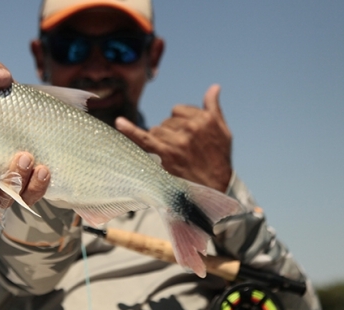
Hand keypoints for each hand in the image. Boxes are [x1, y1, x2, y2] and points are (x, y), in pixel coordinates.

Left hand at [116, 84, 232, 191]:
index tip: (186, 136)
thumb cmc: (218, 159)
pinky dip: (130, 130)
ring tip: (175, 157)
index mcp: (205, 119)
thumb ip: (214, 108)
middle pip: (167, 121)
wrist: (214, 188)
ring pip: (157, 130)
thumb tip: (214, 86)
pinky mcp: (165, 155)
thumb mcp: (223, 132)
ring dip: (161, 141)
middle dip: (171, 133)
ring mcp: (177, 141)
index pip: (178, 110)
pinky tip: (119, 122)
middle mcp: (191, 128)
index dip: (180, 122)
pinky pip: (143, 139)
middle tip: (182, 150)